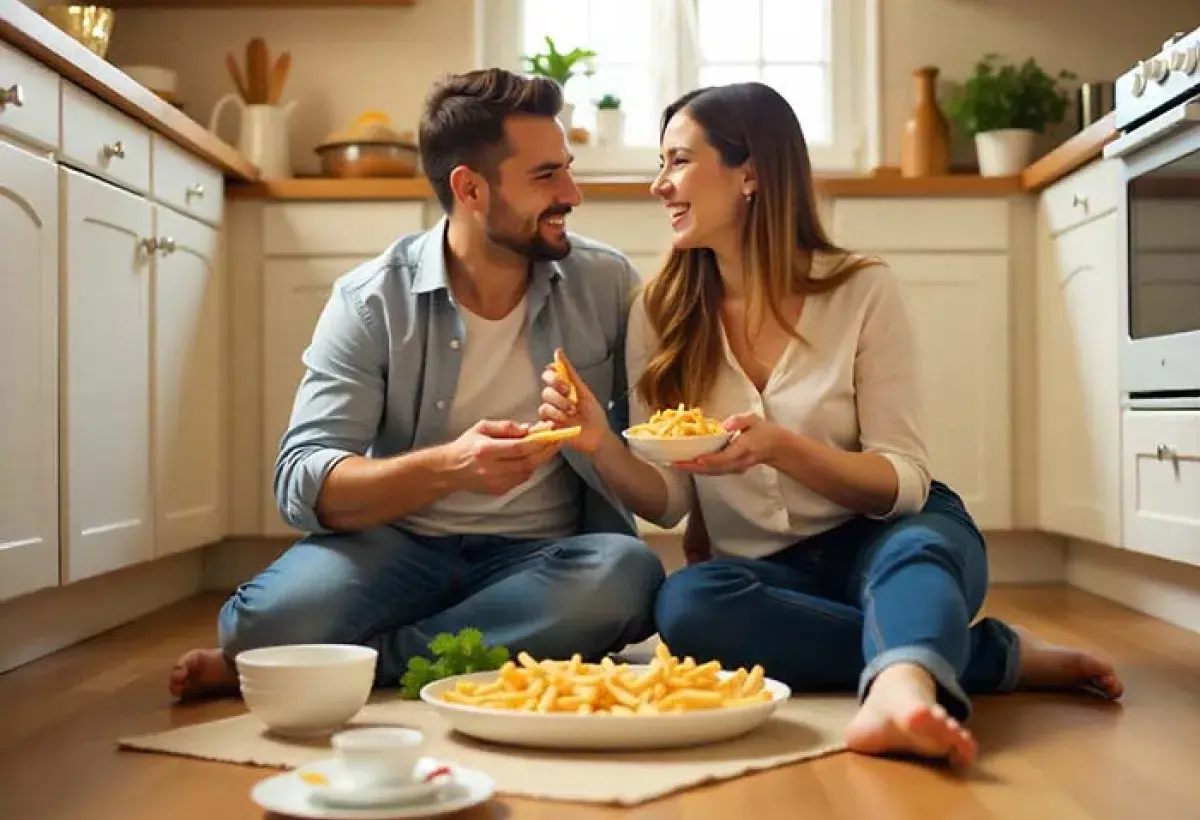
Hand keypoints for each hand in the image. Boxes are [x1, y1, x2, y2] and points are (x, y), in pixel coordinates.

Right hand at [443, 419, 562, 494]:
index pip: (519, 447)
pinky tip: (528, 459)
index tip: (551, 433)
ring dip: (539, 460)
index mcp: (486, 449)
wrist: (450, 469)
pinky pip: (521, 479)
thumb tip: (528, 429)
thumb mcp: (482, 427)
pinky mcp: (498, 490)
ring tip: (544, 448)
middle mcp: (491, 468)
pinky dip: (529, 469)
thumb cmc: (466, 445)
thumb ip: (506, 427)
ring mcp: (495, 482)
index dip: (539, 441)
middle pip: (528, 462)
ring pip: (527, 472)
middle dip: (546, 451)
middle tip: (557, 441)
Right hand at [538, 349, 608, 453]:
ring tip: (573, 411)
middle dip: (557, 384)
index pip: (551, 374)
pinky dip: (555, 414)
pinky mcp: (547, 423)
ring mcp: (551, 410)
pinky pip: (544, 412)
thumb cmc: (593, 414)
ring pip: (545, 398)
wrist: (596, 435)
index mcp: (564, 388)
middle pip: (547, 384)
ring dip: (560, 403)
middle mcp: (556, 397)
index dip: (551, 370)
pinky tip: (565, 419)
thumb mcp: (583, 390)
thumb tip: (557, 352)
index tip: (554, 368)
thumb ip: (570, 373)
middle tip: (568, 391)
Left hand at [674, 413, 783, 475]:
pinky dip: (698, 469)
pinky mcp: (730, 470)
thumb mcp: (754, 419)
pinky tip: (685, 464)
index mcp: (744, 449)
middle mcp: (738, 462)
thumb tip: (724, 426)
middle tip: (673, 463)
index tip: (695, 459)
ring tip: (674, 464)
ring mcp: (734, 469)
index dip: (710, 460)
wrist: (776, 447)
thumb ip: (740, 420)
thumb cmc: (763, 431)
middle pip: (713, 469)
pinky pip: (712, 472)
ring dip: (692, 470)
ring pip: (711, 473)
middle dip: (692, 467)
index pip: (725, 457)